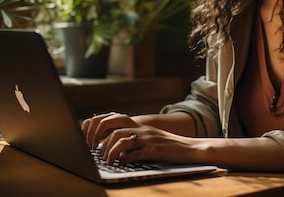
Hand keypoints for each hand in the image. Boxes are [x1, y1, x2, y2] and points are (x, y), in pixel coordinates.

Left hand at [81, 112, 197, 164]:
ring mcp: (148, 139)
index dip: (99, 128)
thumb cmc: (169, 146)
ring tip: (108, 161)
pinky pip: (135, 153)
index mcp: (140, 125)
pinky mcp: (155, 151)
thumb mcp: (150, 139)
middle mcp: (142, 129)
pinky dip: (125, 159)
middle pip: (114, 127)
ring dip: (110, 151)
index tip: (91, 141)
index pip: (113, 119)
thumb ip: (134, 141)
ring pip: (121, 139)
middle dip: (101, 141)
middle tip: (97, 154)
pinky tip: (122, 163)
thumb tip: (117, 150)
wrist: (191, 149)